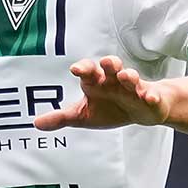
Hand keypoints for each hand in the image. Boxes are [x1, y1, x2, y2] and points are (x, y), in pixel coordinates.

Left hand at [33, 55, 173, 130]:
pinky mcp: (150, 97)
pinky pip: (151, 95)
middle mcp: (114, 80)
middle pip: (111, 67)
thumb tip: (36, 123)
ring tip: (126, 76)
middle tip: (106, 64)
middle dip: (110, 63)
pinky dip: (150, 96)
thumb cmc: (110, 108)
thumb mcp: (84, 115)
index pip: (88, 71)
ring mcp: (133, 88)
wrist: (141, 111)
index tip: (76, 69)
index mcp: (97, 82)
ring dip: (129, 75)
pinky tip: (149, 98)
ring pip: (131, 77)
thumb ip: (61, 117)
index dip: (83, 68)